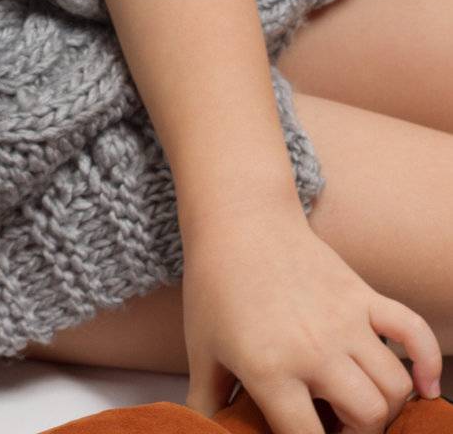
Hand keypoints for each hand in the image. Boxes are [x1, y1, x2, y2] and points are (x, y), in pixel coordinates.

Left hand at [180, 210, 443, 433]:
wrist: (238, 218)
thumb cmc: (214, 286)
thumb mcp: (201, 349)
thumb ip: (204, 402)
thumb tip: (202, 431)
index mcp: (270, 368)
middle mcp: (315, 349)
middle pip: (369, 417)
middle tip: (332, 425)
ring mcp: (345, 320)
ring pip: (394, 386)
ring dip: (384, 405)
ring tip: (355, 403)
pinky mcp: (362, 295)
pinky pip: (414, 333)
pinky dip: (428, 363)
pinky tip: (424, 386)